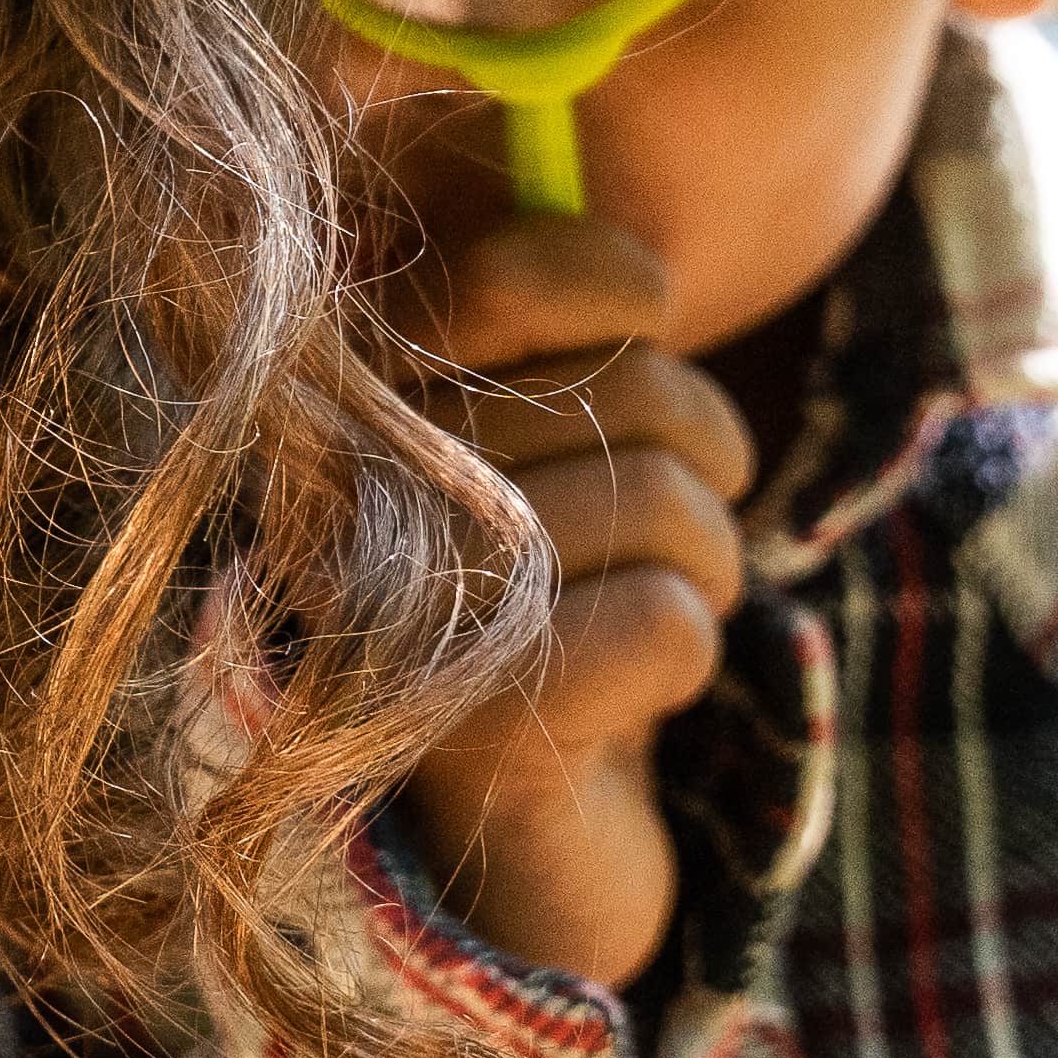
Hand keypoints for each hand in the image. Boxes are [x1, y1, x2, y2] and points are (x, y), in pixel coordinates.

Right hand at [383, 196, 753, 988]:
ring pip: (672, 507)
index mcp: (346, 409)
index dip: (610, 284)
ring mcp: (404, 617)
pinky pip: (675, 622)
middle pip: (632, 392)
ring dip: (711, 569)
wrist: (514, 852)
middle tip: (677, 524)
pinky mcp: (479, 729)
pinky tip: (626, 701)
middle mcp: (349, 502)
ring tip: (655, 610)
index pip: (499, 278)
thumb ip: (540, 334)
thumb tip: (591, 205)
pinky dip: (691, 659)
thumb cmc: (541, 616)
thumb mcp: (536, 453)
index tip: (648, 322)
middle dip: (705, 458)